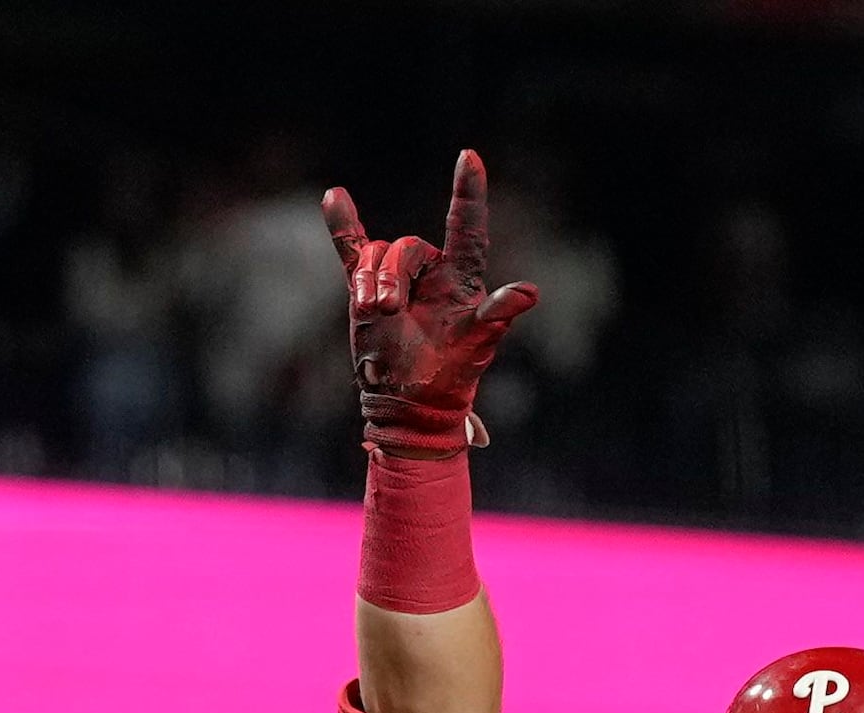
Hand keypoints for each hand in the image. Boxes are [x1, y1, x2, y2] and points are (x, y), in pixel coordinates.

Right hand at [319, 149, 537, 454]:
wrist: (408, 403)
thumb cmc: (450, 374)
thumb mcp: (478, 342)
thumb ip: (499, 313)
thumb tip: (530, 293)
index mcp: (462, 276)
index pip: (466, 225)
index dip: (468, 192)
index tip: (469, 158)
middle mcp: (431, 270)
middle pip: (406, 247)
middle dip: (391, 274)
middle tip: (387, 310)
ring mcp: (397, 278)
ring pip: (376, 254)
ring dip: (369, 279)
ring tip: (372, 312)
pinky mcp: (366, 290)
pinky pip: (353, 250)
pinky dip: (342, 226)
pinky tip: (333, 197)